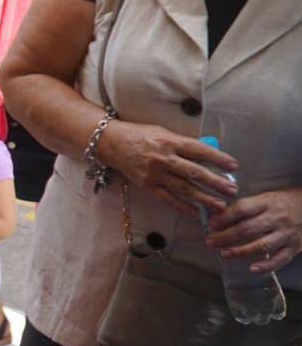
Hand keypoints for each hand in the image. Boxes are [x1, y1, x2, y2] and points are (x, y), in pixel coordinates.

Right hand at [97, 120, 238, 215]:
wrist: (112, 143)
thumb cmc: (140, 134)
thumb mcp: (163, 132)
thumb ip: (183, 144)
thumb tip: (207, 155)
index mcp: (169, 141)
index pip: (199, 150)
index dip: (217, 158)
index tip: (233, 166)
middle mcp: (163, 158)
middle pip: (194, 172)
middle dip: (216, 182)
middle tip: (232, 189)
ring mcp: (155, 174)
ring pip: (184, 188)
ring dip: (204, 198)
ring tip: (221, 205)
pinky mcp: (147, 185)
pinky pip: (168, 199)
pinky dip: (183, 207)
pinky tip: (197, 213)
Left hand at [207, 188, 301, 273]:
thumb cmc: (283, 202)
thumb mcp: (266, 197)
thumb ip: (247, 206)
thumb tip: (218, 215)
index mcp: (267, 202)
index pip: (242, 209)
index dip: (225, 218)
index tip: (211, 225)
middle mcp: (277, 218)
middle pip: (248, 229)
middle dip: (226, 237)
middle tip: (211, 242)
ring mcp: (287, 234)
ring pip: (262, 245)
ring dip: (241, 251)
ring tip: (224, 254)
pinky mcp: (295, 247)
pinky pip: (281, 259)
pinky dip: (267, 266)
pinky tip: (252, 269)